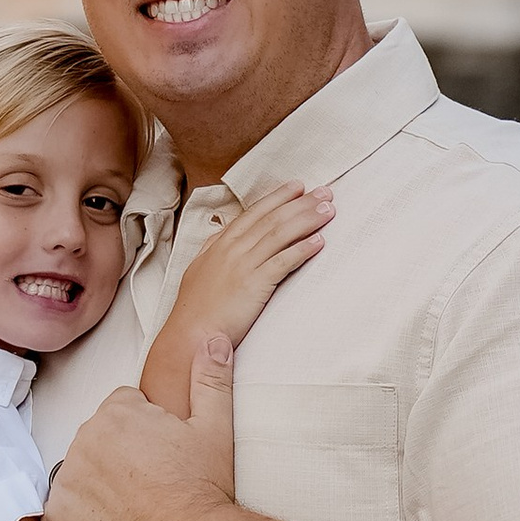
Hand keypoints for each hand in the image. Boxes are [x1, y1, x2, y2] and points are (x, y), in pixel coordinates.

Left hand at [42, 329, 238, 520]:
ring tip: (134, 513)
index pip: (122, 410)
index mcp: (116, 413)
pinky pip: (65, 517)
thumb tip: (212, 337)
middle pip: (97, 442)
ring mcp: (67, 482)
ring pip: (80, 478)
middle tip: (151, 486)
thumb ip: (210, 378)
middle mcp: (83, 441)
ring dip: (98, 490)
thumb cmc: (202, 488)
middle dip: (118, 458)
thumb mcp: (215, 428)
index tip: (162, 458)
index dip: (146, 433)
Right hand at [141, 182, 329, 415]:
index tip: (298, 186)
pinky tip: (319, 243)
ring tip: (329, 212)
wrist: (190, 334)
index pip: (254, 213)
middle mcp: (232, 248)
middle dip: (301, 203)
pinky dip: (302, 250)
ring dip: (307, 220)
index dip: (278, 197)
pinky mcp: (254, 284)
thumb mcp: (200, 269)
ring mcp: (243, 265)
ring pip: (280, 234)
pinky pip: (283, 262)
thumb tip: (222, 235)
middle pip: (272, 218)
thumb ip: (213, 249)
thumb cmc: (195, 307)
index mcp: (220, 243)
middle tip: (325, 193)